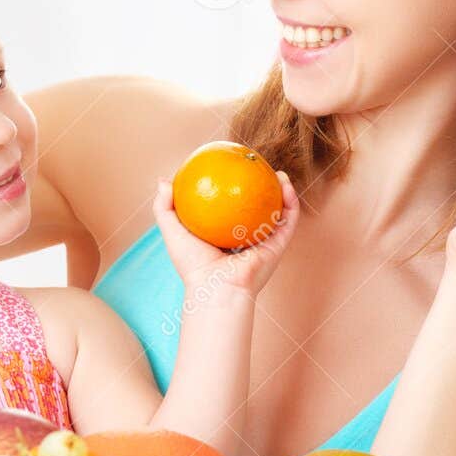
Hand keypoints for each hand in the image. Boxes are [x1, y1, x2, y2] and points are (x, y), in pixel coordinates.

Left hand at [152, 171, 300, 299]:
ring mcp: (264, 243)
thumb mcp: (173, 231)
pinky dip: (291, 202)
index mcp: (224, 237)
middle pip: (256, 210)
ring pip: (278, 213)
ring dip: (283, 192)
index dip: (232, 191)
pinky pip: (287, 221)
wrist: (216, 288)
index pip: (229, 211)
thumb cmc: (192, 264)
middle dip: (261, 190)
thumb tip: (164, 181)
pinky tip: (285, 184)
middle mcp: (246, 239)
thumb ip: (164, 207)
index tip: (231, 170)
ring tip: (277, 173)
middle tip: (257, 168)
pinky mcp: (277, 247)